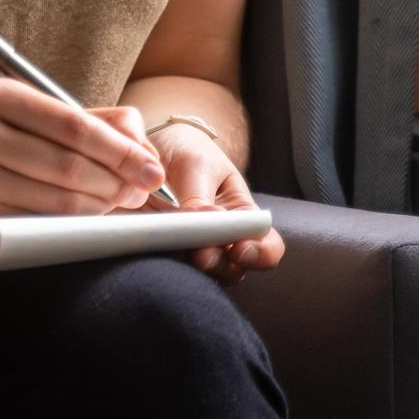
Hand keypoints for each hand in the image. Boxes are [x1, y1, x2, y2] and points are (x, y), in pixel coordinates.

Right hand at [0, 78, 169, 239]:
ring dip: (100, 206)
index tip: (152, 169)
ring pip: (58, 198)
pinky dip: (73, 225)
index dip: (120, 149)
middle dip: (116, 181)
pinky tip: (88, 221)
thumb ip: (94, 123)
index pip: (73, 124)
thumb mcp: (36, 121)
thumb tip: (144, 147)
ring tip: (119, 206)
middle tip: (141, 192)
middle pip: (68, 163)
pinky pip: (40, 223)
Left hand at [131, 121, 284, 285]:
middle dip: (219, 265)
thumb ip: (199, 196)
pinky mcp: (163, 249)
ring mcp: (192, 248)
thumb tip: (201, 224)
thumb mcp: (196, 164)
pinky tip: (151, 245)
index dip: (261, 255)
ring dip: (189, 267)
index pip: (266, 246)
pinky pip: (165, 264)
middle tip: (201, 254)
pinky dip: (160, 259)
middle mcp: (222, 240)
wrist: (156, 144)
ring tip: (175, 248)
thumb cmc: (188, 152)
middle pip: (233, 269)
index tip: (241, 249)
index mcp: (242, 218)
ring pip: (200, 274)